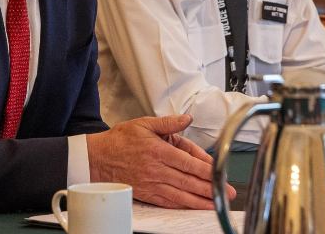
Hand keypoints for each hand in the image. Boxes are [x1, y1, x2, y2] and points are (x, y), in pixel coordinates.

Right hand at [86, 114, 231, 209]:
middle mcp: (157, 169)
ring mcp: (152, 184)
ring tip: (217, 204)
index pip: (189, 162)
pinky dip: (183, 205)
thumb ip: (168, 122)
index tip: (221, 173)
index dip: (207, 170)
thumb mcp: (144, 124)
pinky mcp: (147, 194)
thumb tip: (187, 118)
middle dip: (211, 188)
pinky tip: (194, 207)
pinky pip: (168, 202)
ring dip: (201, 200)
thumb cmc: (120, 140)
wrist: (97, 159)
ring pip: (181, 195)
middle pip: (189, 181)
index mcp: (159, 150)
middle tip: (227, 193)